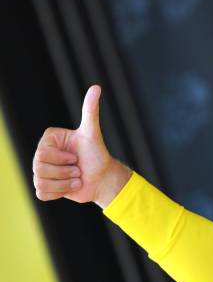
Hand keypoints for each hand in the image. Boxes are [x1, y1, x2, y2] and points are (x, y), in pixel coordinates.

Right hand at [33, 85, 131, 206]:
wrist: (102, 178)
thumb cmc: (98, 155)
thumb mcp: (92, 133)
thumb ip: (90, 111)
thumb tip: (96, 87)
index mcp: (49, 140)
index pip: (43, 153)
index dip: (63, 158)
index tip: (76, 156)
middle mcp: (41, 154)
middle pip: (39, 168)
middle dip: (65, 172)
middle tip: (77, 168)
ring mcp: (42, 171)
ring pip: (41, 182)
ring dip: (65, 184)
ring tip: (76, 178)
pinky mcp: (45, 188)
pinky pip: (42, 194)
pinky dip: (59, 193)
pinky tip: (70, 187)